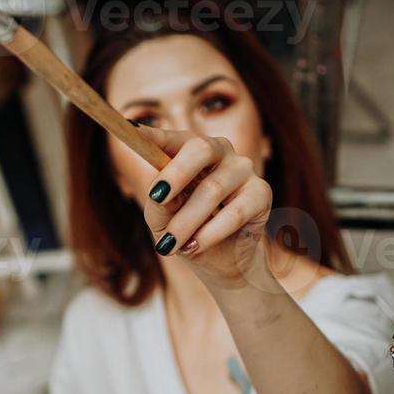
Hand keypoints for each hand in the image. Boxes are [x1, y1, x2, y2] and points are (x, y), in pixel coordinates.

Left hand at [140, 126, 272, 288]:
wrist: (221, 262)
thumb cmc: (188, 231)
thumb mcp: (163, 222)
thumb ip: (158, 206)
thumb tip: (159, 194)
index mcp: (190, 152)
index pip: (172, 138)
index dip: (153, 135)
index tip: (132, 131)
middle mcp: (219, 152)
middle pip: (200, 148)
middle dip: (175, 173)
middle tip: (156, 197)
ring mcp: (242, 169)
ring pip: (213, 189)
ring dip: (187, 221)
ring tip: (171, 245)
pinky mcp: (261, 192)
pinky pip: (235, 212)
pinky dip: (210, 233)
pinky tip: (195, 247)